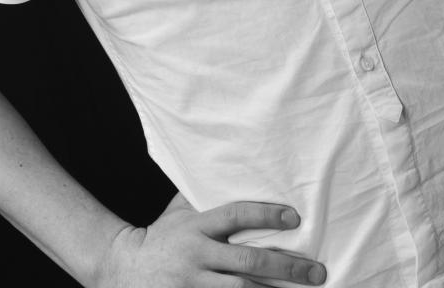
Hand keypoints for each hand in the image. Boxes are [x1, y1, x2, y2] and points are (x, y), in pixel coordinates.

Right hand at [95, 191, 326, 286]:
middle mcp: (198, 255)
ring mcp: (195, 284)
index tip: (295, 217)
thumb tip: (231, 168)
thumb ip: (203, 197)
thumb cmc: (161, 235)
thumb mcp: (178, 211)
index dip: (265, 216)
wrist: (125, 268)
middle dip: (286, 268)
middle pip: (247, 263)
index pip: (235, 216)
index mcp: (197, 226)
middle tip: (317, 272)